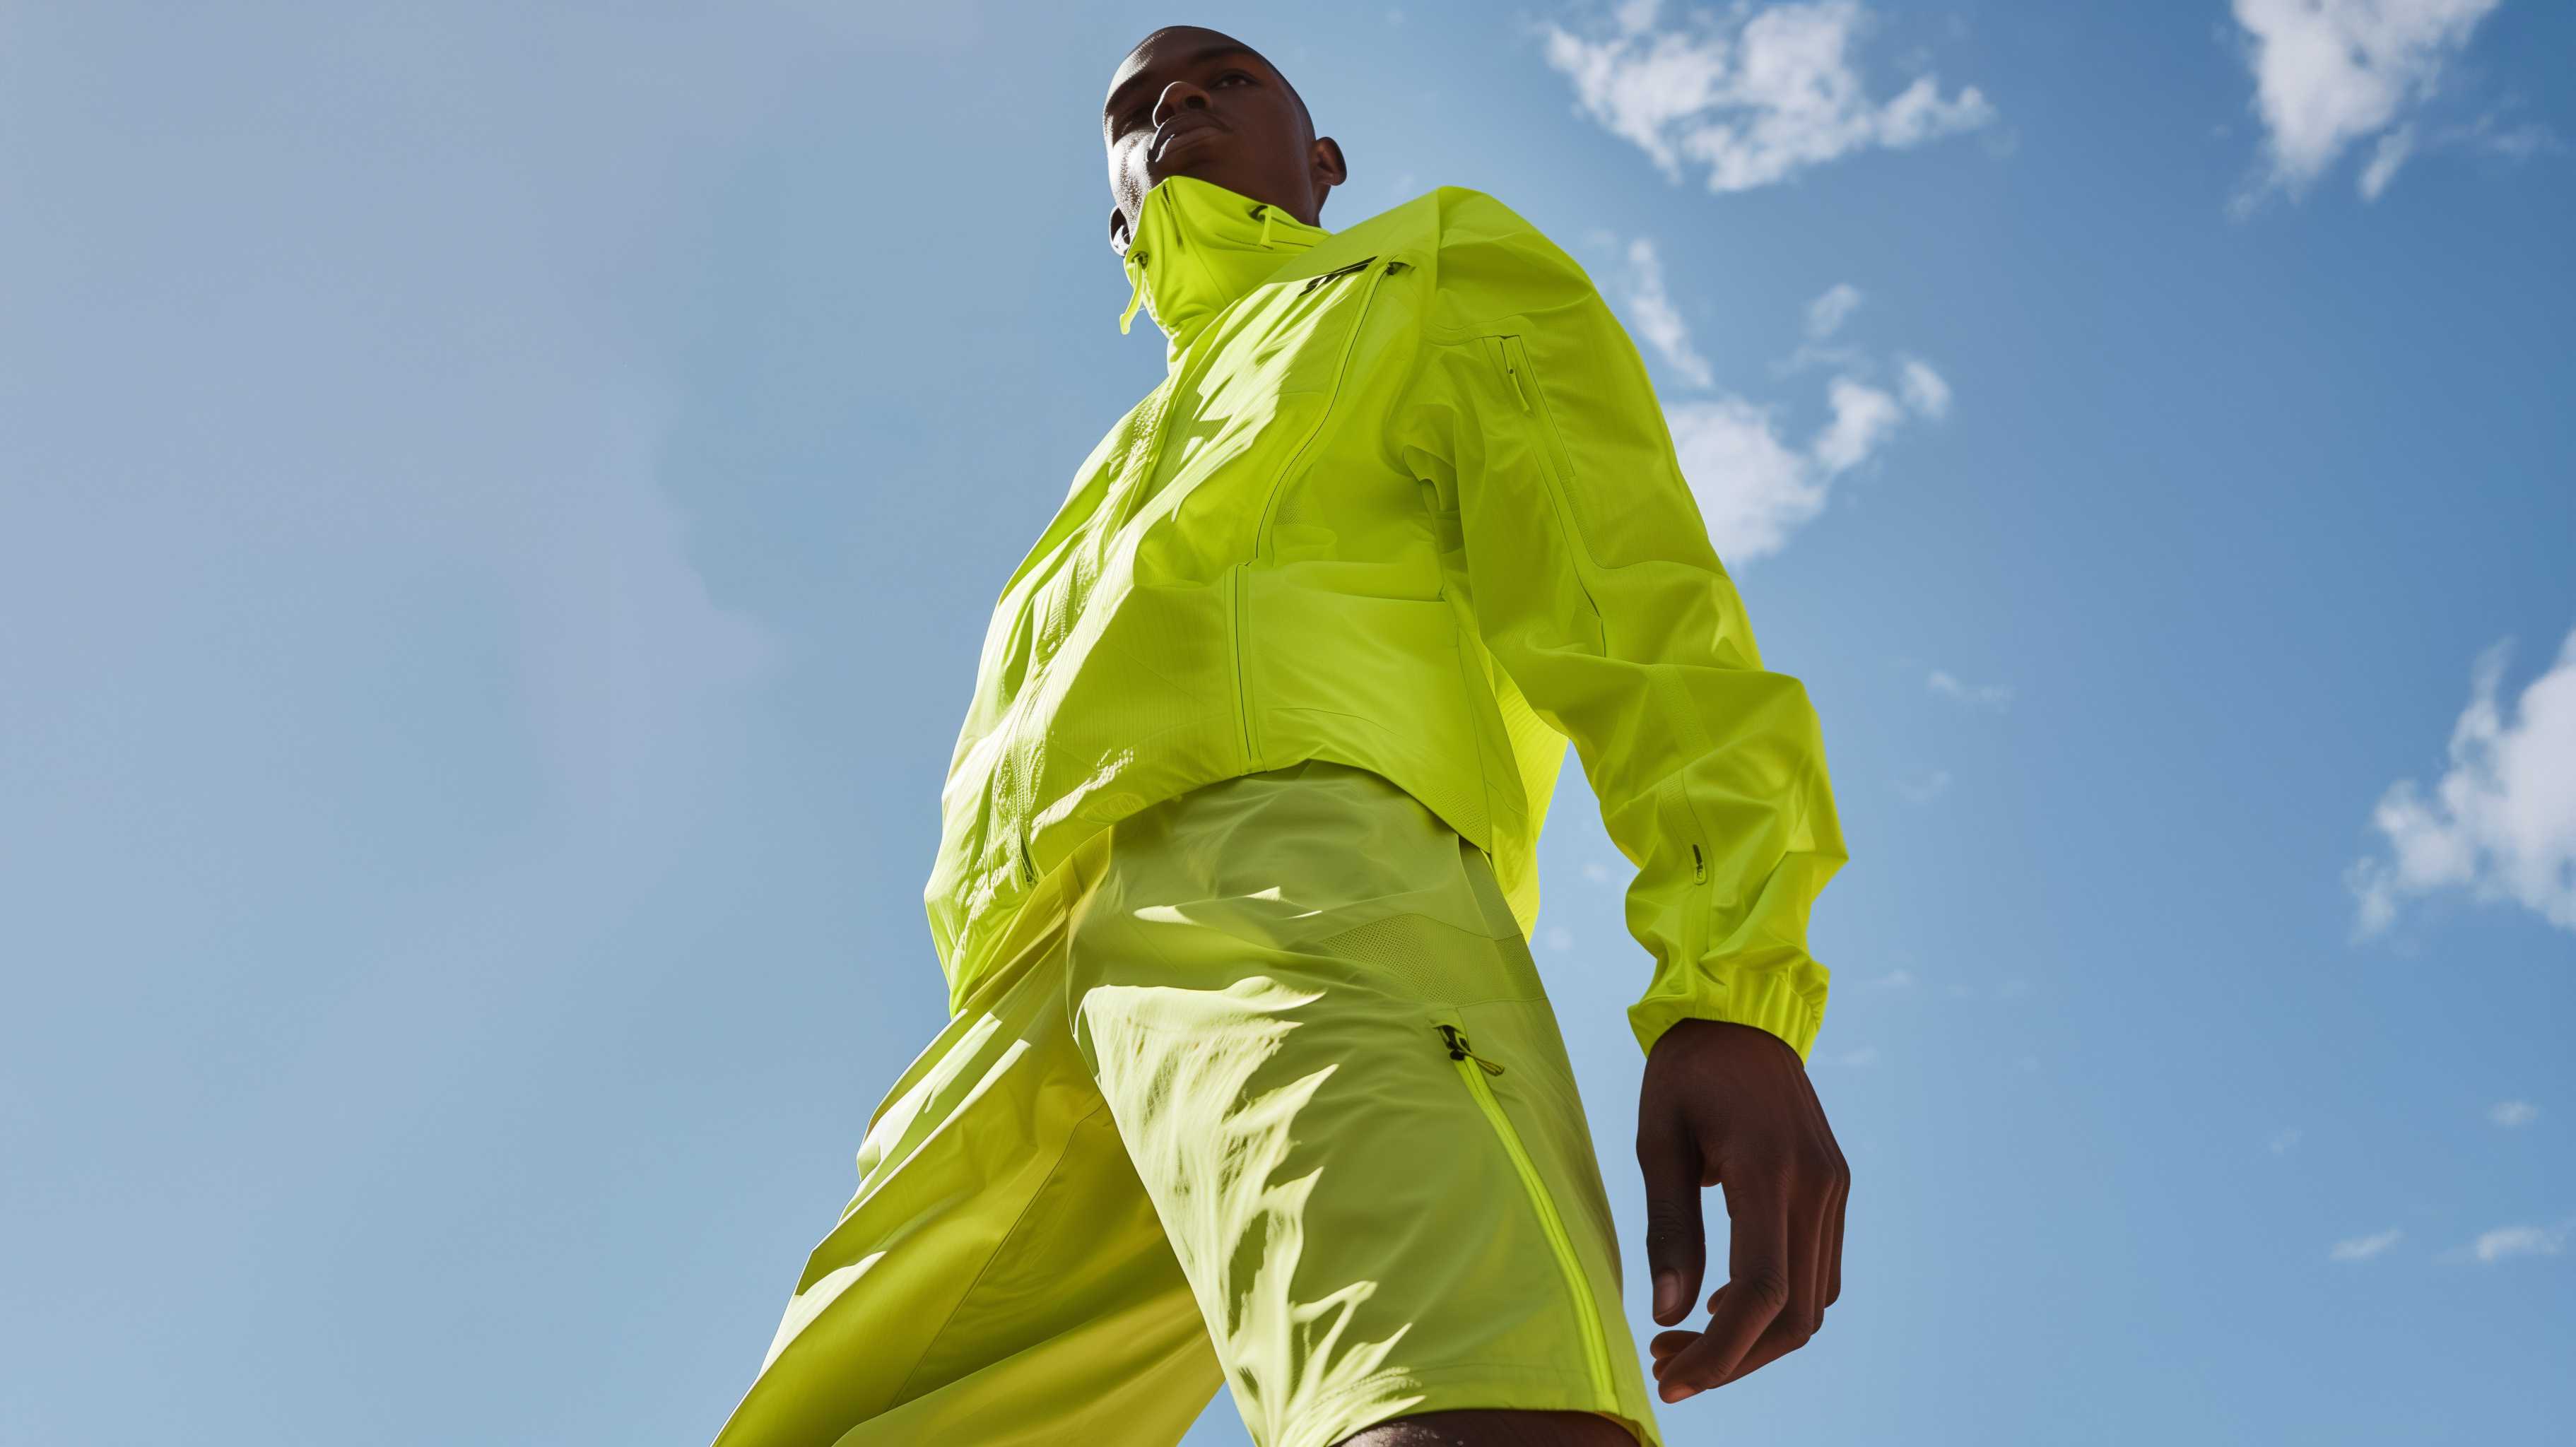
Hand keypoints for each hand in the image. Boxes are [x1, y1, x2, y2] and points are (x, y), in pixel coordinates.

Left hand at [1635, 1018, 1848, 1402]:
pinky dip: (1779, 1303)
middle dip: (1734, 1357)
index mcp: (1767, 1171)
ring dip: (1756, 1336)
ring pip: (1813, 1301)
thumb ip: (1669, 1230)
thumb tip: (1667, 1316)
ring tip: (1686, 1338)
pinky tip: (1726, 1299)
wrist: (1739, 1015)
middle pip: (1794, 1315)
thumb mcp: (1657, 1143)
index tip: (1672, 1377)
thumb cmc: (1684, 1074)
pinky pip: (1818, 1270)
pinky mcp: (1835, 1187)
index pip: (1760, 1292)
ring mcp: (1833, 1187)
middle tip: (1669, 1364)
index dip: (1721, 1352)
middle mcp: (1815, 1185)